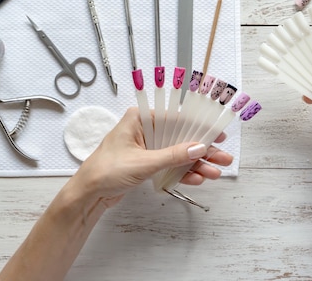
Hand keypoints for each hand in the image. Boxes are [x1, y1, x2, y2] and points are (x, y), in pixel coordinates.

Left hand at [71, 107, 232, 207]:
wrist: (87, 195)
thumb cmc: (105, 171)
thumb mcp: (143, 162)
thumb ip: (172, 155)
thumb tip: (198, 148)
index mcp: (140, 118)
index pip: (176, 117)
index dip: (199, 126)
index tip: (217, 134)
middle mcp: (144, 129)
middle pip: (180, 136)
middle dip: (202, 150)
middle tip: (223, 158)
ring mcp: (146, 147)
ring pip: (178, 153)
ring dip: (196, 164)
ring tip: (215, 173)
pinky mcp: (146, 163)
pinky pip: (170, 165)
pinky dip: (183, 172)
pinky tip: (197, 178)